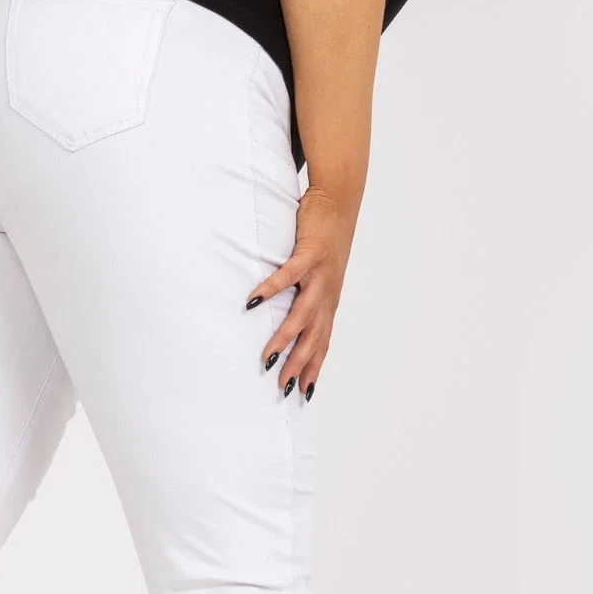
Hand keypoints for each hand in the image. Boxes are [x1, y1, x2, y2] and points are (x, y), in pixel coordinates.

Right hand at [245, 185, 355, 398]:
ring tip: (267, 358)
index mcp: (328, 300)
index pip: (322, 342)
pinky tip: (253, 303)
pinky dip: (270, 290)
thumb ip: (308, 292)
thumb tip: (290, 312)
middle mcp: (327, 293)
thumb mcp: (320, 272)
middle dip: (299, 365)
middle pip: (314, 337)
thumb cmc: (325, 237)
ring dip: (285, 338)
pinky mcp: (309, 253)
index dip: (314, 368)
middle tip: (282, 388)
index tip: (304, 393)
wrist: (339, 200)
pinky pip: (287, 276)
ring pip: (303, 314)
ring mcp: (320, 275)